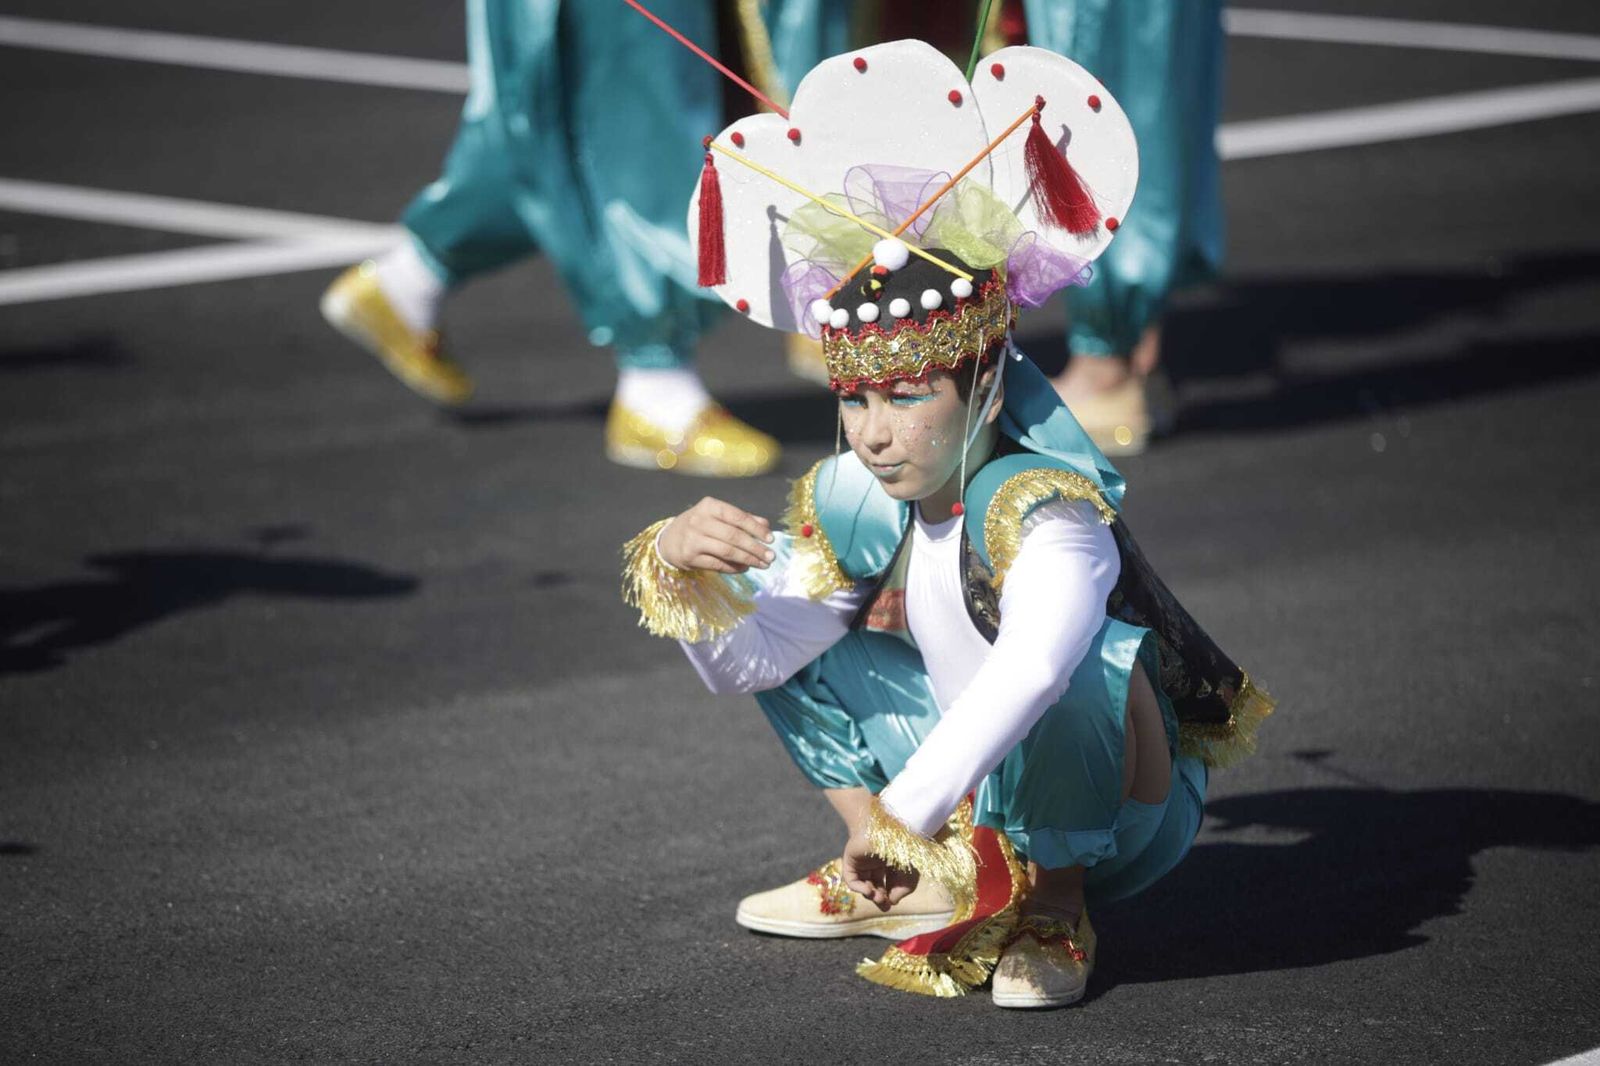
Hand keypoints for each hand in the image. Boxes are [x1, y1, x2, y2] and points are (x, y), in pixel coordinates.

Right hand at [657, 497, 775, 573]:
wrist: (668, 539)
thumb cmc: (700, 525)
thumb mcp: (717, 515)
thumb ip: (742, 518)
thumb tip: (766, 525)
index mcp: (709, 506)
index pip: (738, 516)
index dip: (756, 528)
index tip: (771, 539)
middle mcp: (699, 521)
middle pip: (734, 536)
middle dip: (755, 548)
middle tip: (771, 557)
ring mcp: (693, 539)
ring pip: (727, 551)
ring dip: (748, 559)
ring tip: (762, 564)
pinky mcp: (689, 557)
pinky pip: (718, 564)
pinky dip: (734, 568)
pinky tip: (745, 568)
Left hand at [841, 829, 918, 911]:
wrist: (888, 825)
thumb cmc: (902, 844)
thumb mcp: (910, 871)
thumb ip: (904, 889)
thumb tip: (892, 902)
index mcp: (890, 864)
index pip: (889, 886)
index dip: (891, 896)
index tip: (893, 901)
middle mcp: (875, 864)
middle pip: (876, 888)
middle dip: (880, 900)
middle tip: (884, 905)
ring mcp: (862, 863)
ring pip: (863, 886)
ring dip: (871, 896)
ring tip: (878, 897)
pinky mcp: (850, 861)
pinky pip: (851, 881)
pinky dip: (859, 889)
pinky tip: (868, 891)